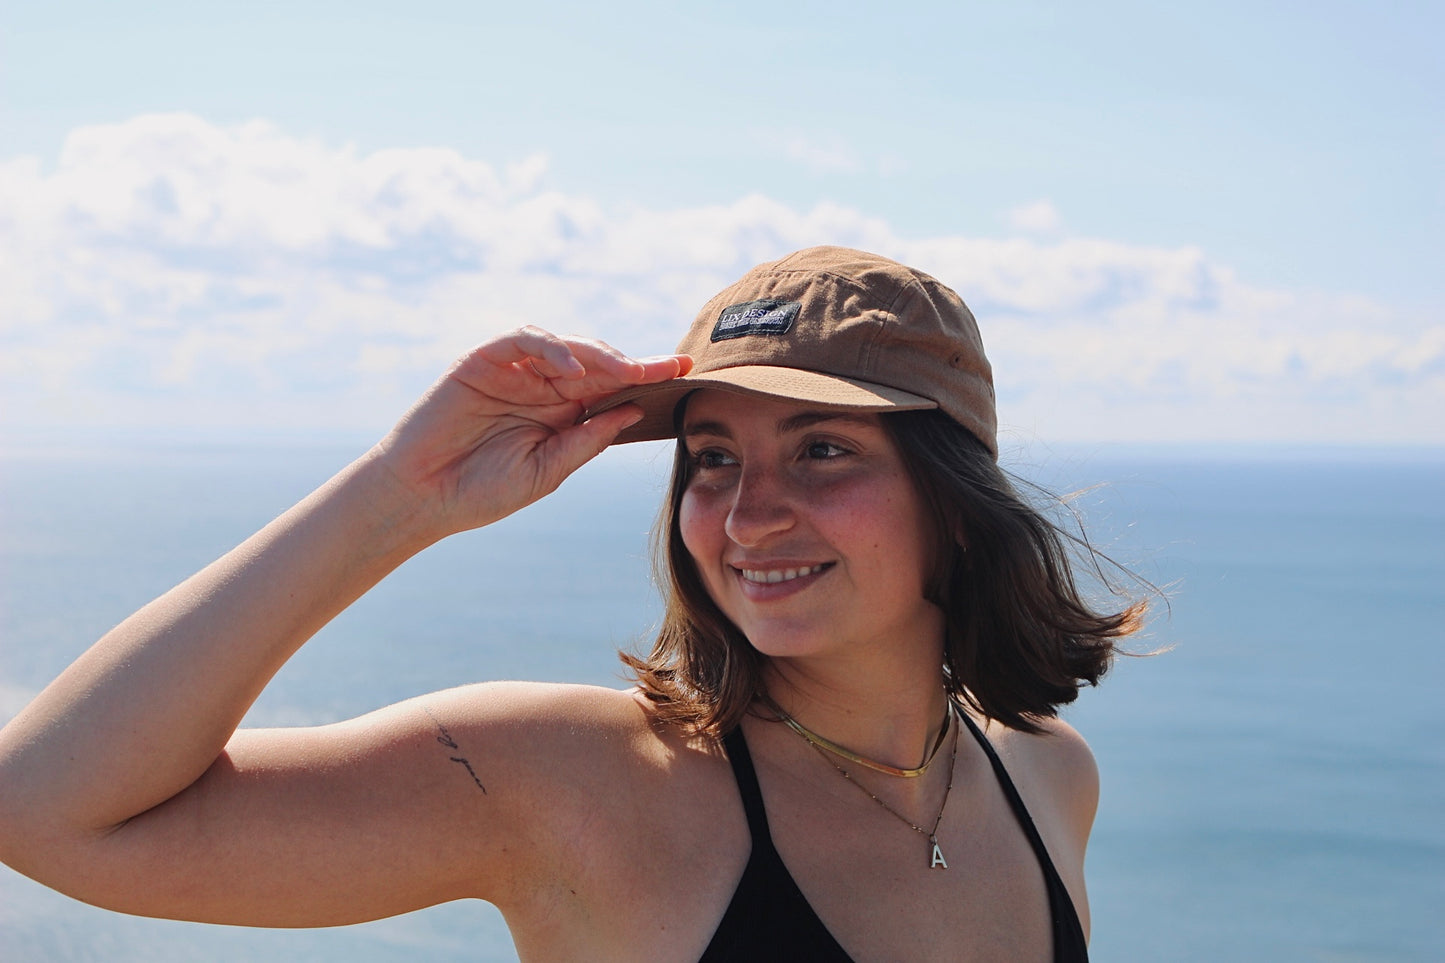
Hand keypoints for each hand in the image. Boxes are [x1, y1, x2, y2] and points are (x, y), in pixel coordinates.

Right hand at [373, 326, 689, 537]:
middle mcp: (541, 387)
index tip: (686, 370)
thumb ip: (586, 441)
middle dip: (634, 363)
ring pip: (565, 345)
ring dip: (597, 354)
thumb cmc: (481, 492)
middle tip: (667, 367)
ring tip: (624, 371)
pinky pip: (522, 340)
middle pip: (596, 362)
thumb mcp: (547, 471)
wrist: (423, 498)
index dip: (647, 376)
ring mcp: (512, 371)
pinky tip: (570, 369)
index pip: (611, 388)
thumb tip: (631, 412)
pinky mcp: (482, 361)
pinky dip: (550, 347)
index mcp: (561, 414)